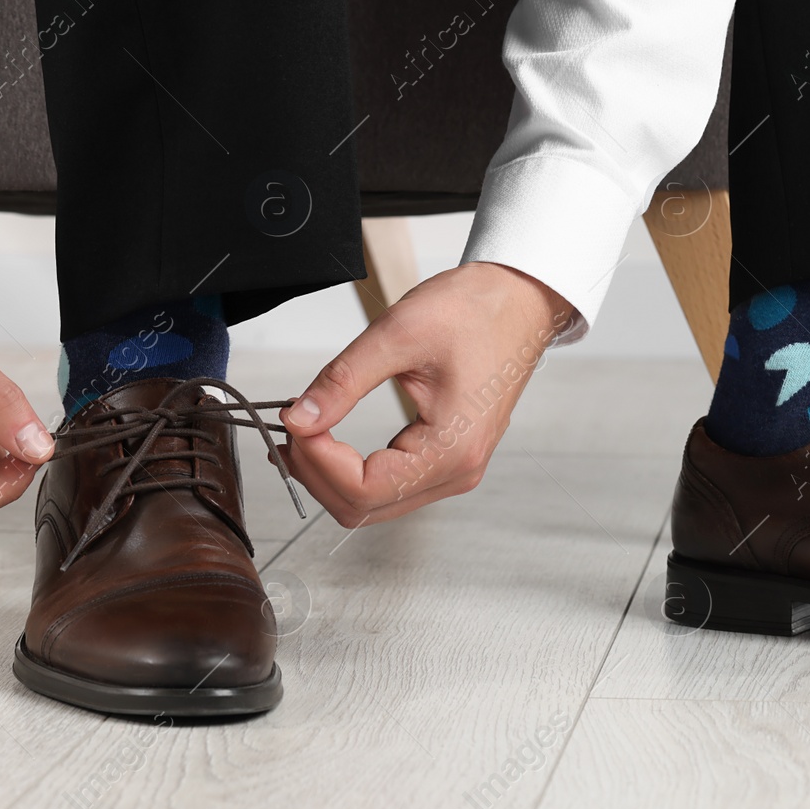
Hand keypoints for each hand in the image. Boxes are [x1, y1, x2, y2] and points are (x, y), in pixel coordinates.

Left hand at [279, 262, 574, 526]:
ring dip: (328, 474)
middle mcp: (457, 471)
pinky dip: (348, 468)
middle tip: (291, 425)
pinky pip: (385, 484)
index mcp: (453, 449)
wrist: (518, 301)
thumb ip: (342, 382)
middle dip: (315, 472)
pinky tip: (326, 439)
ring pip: (371, 503)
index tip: (293, 422)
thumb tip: (298, 419)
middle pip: (363, 507)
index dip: (316, 461)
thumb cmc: (477, 312)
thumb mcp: (399, 335)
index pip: (363, 489)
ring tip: (304, 429)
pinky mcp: (444, 458)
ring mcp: (452, 468)